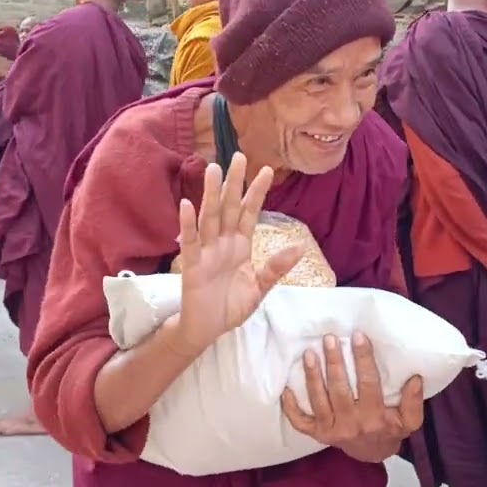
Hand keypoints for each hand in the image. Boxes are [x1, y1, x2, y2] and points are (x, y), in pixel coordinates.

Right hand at [172, 152, 299, 355]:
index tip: (266, 170)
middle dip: (234, 183)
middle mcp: (223, 243)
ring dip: (211, 194)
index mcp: (240, 245)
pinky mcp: (192, 265)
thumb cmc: (231, 306)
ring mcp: (206, 252)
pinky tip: (187, 205)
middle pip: (230, 207)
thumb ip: (276, 268)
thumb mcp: (259, 288)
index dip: (256, 192)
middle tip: (239, 156)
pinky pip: (189, 242)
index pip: (250, 213)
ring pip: (209, 217)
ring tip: (212, 169)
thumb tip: (299, 247)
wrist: (208, 330)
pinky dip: (188, 224)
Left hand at [280, 332, 424, 462]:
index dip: (364, 359)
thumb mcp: (409, 421)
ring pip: (318, 401)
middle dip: (334, 362)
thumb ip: (413, 402)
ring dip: (312, 376)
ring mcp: (331, 430)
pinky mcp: (316, 433)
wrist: (371, 454)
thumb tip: (415, 378)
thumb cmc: (389, 429)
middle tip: (329, 338)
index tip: (359, 336)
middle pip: (339, 390)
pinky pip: (300, 421)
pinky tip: (286, 388)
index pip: (369, 384)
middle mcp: (351, 424)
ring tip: (309, 353)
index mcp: (375, 418)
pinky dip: (291, 407)